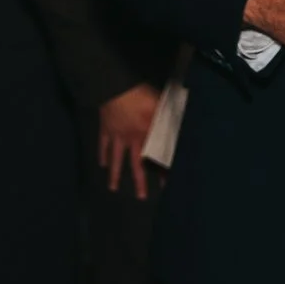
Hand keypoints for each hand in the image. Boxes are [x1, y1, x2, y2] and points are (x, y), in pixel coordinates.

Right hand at [98, 83, 161, 198]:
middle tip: (141, 197)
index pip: (157, 157)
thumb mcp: (161, 106)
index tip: (167, 185)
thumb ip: (169, 120)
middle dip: (139, 181)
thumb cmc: (140, 95)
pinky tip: (101, 164)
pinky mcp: (105, 129)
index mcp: (147, 135)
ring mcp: (116, 136)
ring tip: (113, 188)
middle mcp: (132, 140)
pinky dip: (101, 155)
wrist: (114, 86)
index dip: (162, 171)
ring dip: (115, 174)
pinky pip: (102, 145)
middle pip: (136, 164)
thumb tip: (183, 132)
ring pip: (116, 159)